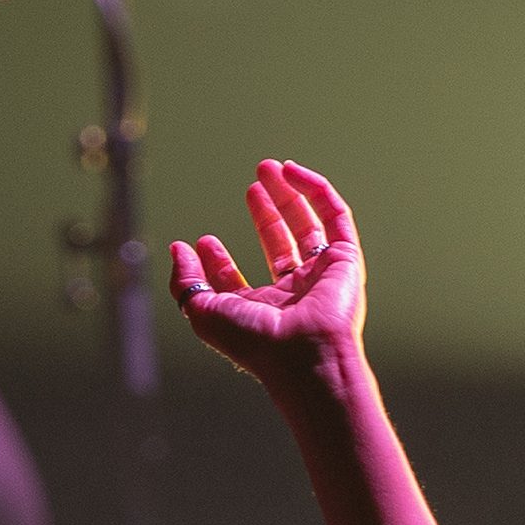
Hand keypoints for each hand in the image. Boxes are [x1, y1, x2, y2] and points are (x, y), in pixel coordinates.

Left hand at [171, 160, 366, 384]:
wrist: (306, 355)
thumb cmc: (257, 343)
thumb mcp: (204, 312)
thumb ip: (185, 281)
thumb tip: (179, 250)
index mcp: (259, 313)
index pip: (238, 281)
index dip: (219, 260)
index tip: (204, 242)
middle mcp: (292, 295)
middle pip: (278, 245)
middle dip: (264, 214)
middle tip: (251, 186)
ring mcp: (320, 276)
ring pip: (306, 226)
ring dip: (287, 195)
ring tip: (268, 168)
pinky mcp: (345, 259)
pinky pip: (334, 216)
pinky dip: (315, 190)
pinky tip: (292, 172)